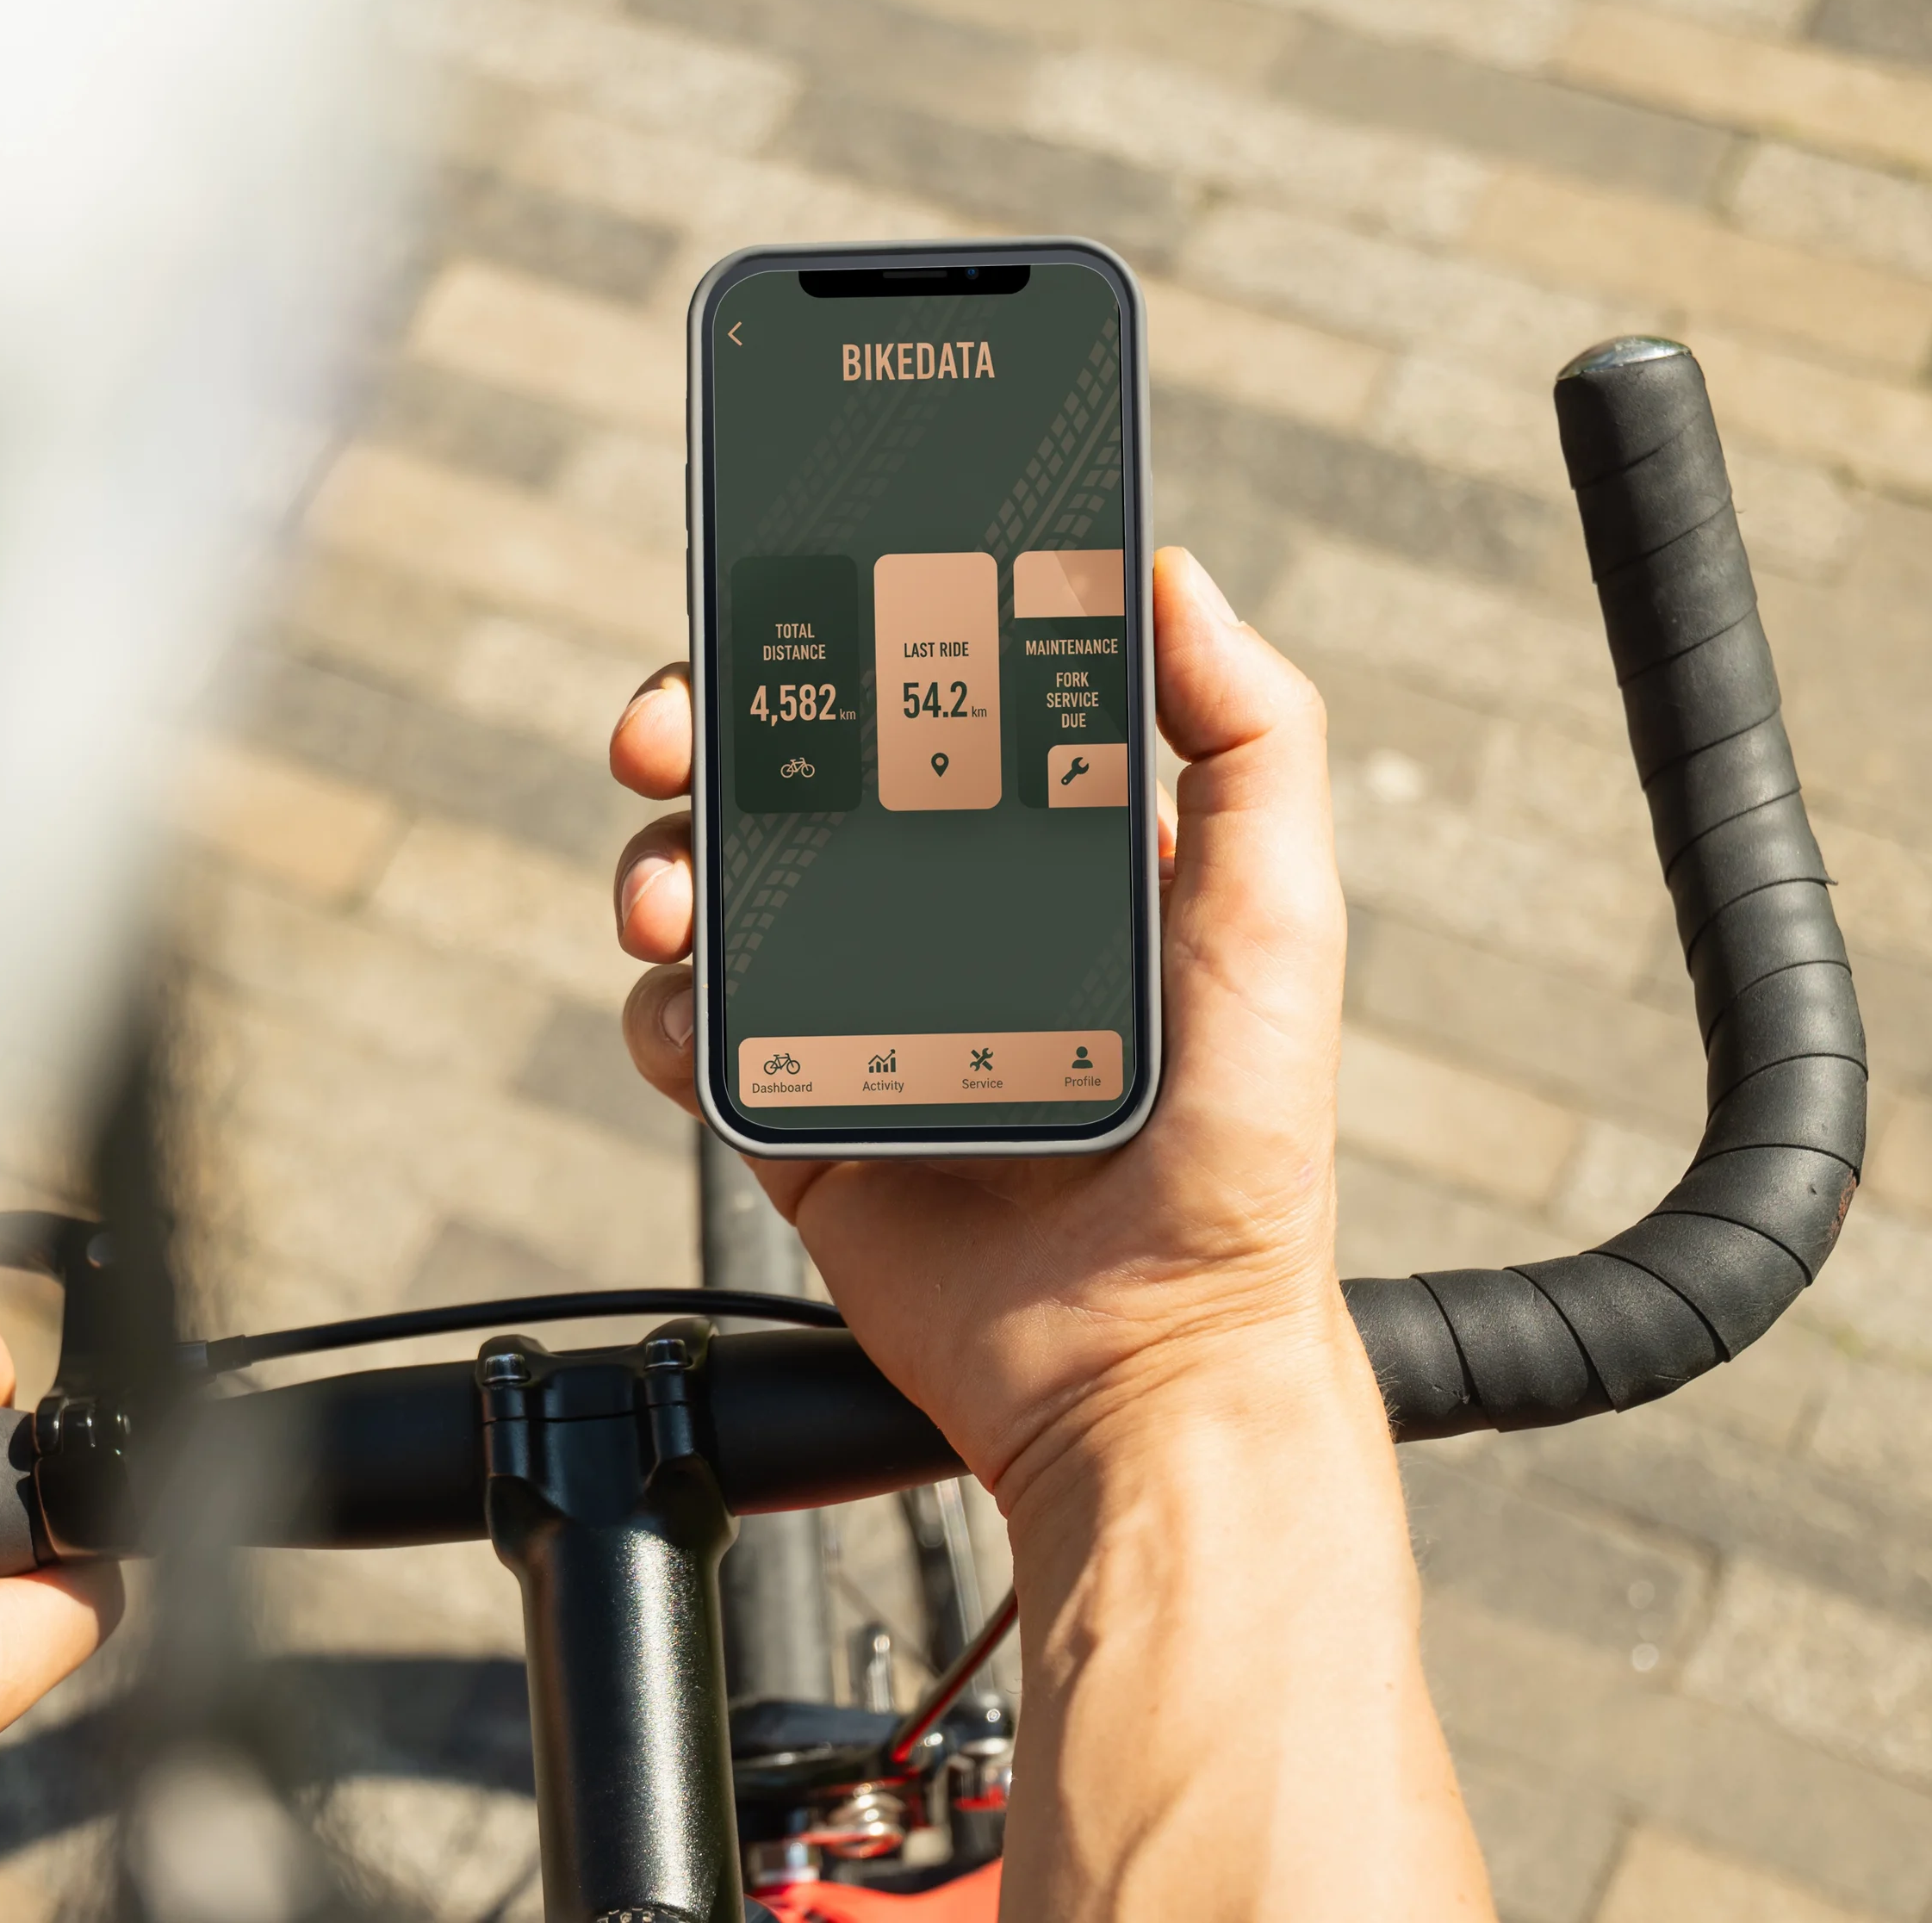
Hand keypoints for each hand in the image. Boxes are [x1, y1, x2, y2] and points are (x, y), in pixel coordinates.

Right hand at [611, 547, 1371, 1509]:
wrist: (1144, 1359)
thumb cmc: (1236, 1145)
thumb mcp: (1272, 916)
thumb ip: (1248, 736)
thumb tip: (1168, 571)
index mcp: (1040, 847)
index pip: (923, 699)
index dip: (846, 634)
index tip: (794, 594)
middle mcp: (938, 911)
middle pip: (787, 775)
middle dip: (707, 728)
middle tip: (668, 726)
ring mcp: (854, 1008)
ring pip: (713, 887)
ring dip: (659, 861)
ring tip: (666, 895)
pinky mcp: (794, 1108)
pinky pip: (689, 1031)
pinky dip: (662, 1007)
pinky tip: (687, 1013)